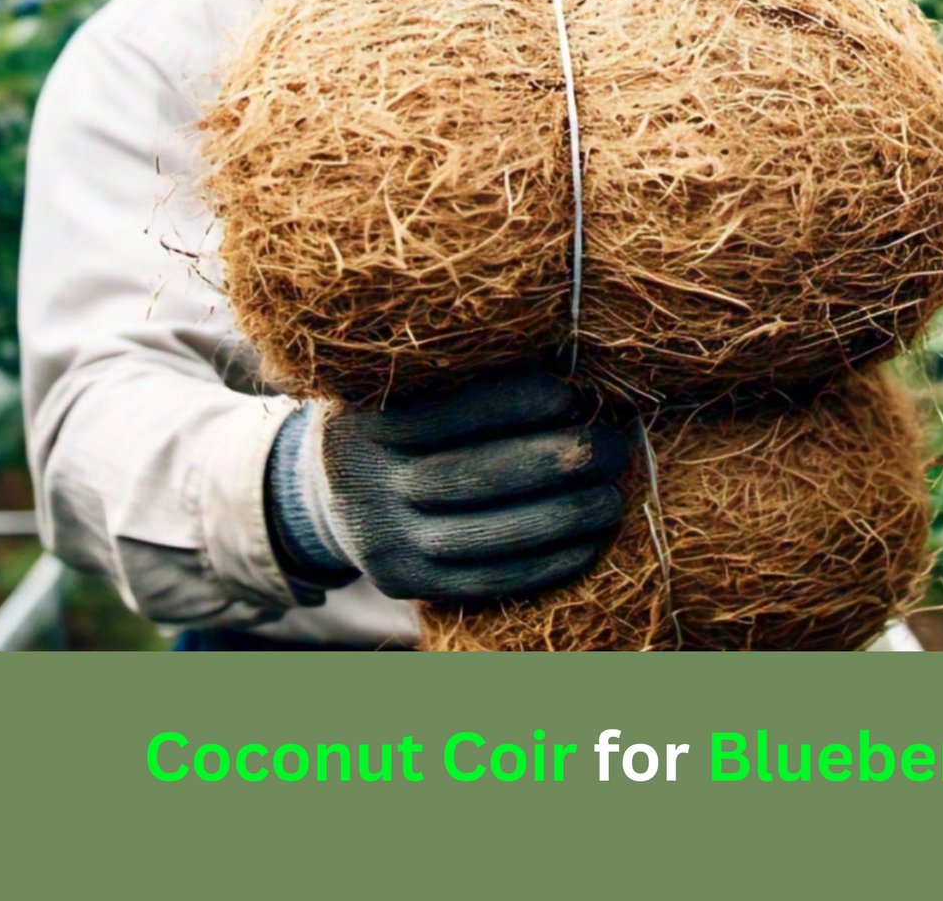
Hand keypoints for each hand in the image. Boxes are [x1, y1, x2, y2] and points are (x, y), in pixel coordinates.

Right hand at [266, 366, 627, 602]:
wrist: (328, 491)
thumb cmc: (396, 417)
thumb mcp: (402, 382)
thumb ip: (460, 371)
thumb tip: (565, 358)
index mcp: (365, 420)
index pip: (450, 411)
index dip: (517, 402)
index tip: (573, 393)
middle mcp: (363, 483)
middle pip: (470, 475)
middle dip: (555, 461)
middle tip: (614, 445)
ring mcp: (380, 541)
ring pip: (481, 535)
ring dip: (558, 519)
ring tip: (611, 499)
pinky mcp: (403, 584)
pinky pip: (482, 581)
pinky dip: (540, 565)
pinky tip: (585, 545)